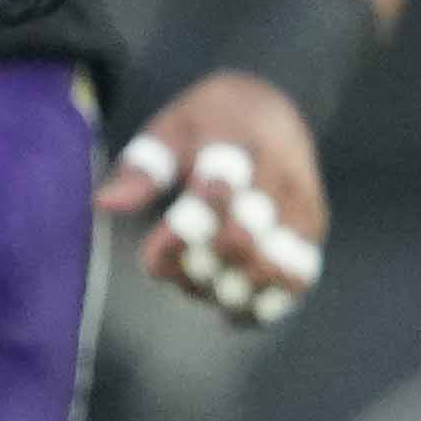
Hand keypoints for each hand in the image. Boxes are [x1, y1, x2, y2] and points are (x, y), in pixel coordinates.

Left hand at [101, 74, 329, 327]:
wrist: (275, 108)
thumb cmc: (209, 124)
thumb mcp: (170, 130)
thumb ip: (142, 168)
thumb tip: (106, 205)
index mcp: (237, 142)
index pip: (215, 193)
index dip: (182, 233)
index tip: (152, 257)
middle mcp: (278, 176)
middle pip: (243, 239)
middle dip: (201, 267)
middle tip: (176, 273)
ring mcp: (302, 205)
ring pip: (276, 266)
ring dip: (232, 291)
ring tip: (201, 291)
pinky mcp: (314, 228)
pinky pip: (299, 278)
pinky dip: (264, 305)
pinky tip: (232, 313)